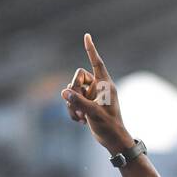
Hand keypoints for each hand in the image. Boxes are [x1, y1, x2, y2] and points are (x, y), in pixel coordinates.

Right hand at [60, 33, 132, 155]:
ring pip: (72, 90)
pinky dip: (72, 109)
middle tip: (76, 104)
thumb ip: (78, 101)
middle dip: (73, 90)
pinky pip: (72, 100)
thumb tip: (64, 91)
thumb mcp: (93, 114)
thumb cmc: (109, 126)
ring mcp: (91, 95)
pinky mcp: (86, 103)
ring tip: (79, 117)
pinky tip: (79, 121)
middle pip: (77, 77)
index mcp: (105, 84)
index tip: (87, 36)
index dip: (91, 50)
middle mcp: (98, 87)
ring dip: (71, 103)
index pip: (97, 63)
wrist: (112, 140)